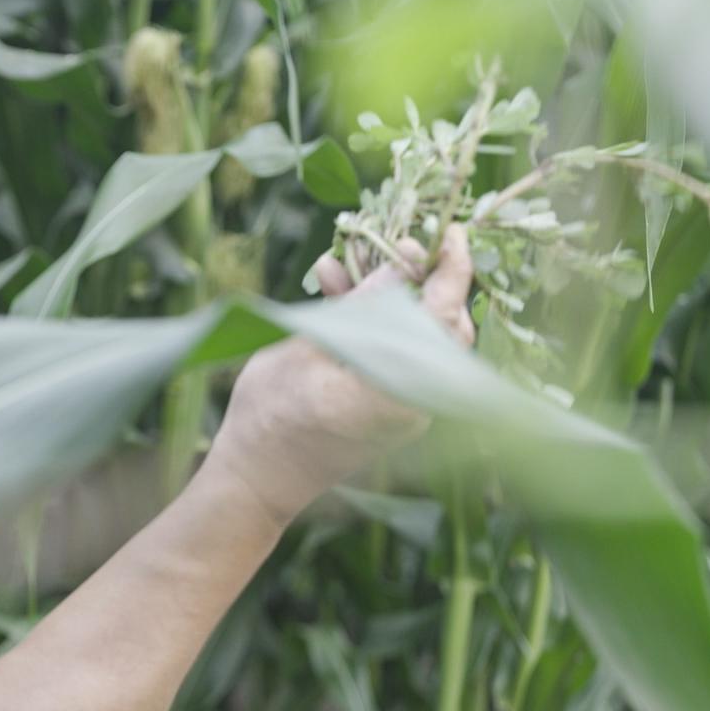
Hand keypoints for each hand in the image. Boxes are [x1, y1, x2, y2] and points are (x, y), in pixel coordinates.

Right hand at [207, 226, 476, 526]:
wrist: (256, 478)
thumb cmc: (272, 416)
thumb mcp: (308, 345)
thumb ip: (364, 304)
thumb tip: (406, 260)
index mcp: (401, 386)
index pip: (446, 317)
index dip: (453, 269)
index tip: (453, 232)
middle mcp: (415, 398)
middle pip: (437, 321)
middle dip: (412, 274)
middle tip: (386, 241)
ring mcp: (404, 404)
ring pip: (411, 331)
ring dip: (381, 292)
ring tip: (337, 261)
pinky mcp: (386, 403)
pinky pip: (391, 349)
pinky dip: (369, 318)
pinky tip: (330, 285)